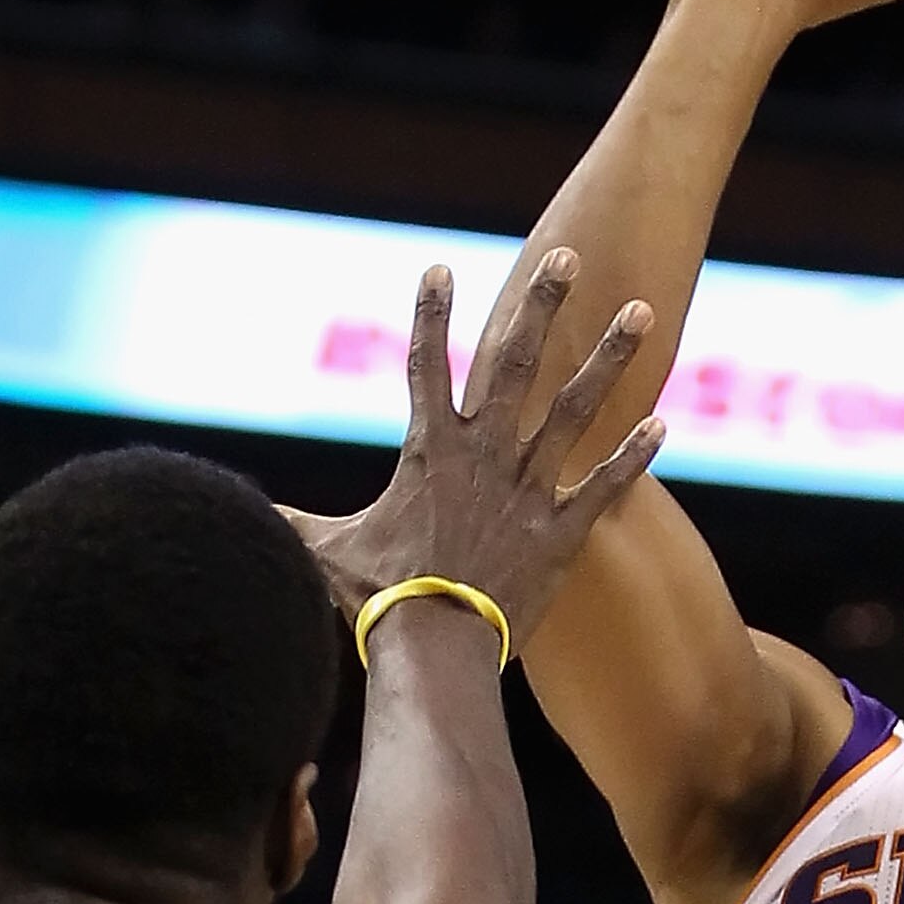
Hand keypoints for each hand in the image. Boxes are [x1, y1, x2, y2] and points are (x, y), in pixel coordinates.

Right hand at [283, 250, 661, 653]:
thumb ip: (290, 522)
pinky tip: (662, 421)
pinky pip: (604, 484)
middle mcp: (483, 455)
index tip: (441, 268)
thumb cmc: (377, 600)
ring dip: (609, 358)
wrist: (434, 647)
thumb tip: (241, 516)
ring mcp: (527, 489)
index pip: (426, 365)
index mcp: (429, 451)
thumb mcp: (323, 551)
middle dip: (542, 304)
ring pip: (574, 408)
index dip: (431, 315)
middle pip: (514, 362)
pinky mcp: (562, 530)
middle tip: (566, 257)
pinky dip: (633, 454)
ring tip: (641, 312)